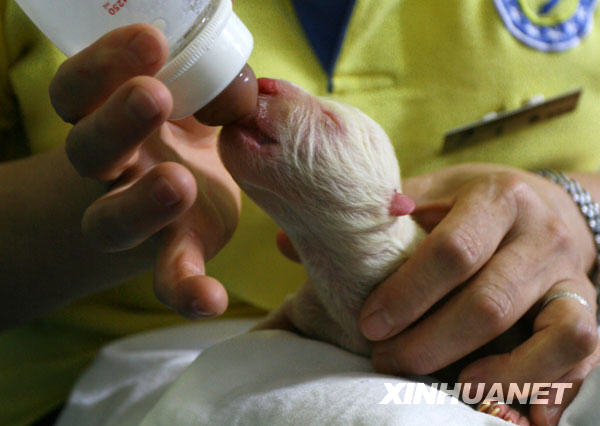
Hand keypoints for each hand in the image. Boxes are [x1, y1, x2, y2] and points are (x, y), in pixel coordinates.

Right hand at [50, 24, 240, 317]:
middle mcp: (112, 169)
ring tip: (179, 183)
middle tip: (154, 97)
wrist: (186, 187)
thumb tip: (243, 86)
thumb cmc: (188, 129)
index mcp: (108, 117)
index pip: (80, 91)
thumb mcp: (197, 100)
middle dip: (116, 123)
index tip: (150, 40)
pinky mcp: (176, 251)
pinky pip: (169, 278)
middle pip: (88, 151)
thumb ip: (215, 87)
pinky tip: (211, 299)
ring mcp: (137, 216)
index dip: (103, 65)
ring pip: (112, 221)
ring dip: (141, 204)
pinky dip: (187, 290)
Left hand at [357, 163, 598, 423]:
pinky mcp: (587, 306)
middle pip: (491, 301)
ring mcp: (570, 274)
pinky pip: (582, 351)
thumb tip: (284, 243)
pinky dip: (552, 384)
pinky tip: (521, 411)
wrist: (548, 204)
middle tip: (388, 361)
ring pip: (555, 334)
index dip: (408, 293)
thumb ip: (376, 219)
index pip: (454, 251)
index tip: (369, 324)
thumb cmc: (476, 202)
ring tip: (454, 387)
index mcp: (498, 197)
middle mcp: (540, 235)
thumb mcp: (431, 192)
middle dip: (433, 342)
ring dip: (501, 373)